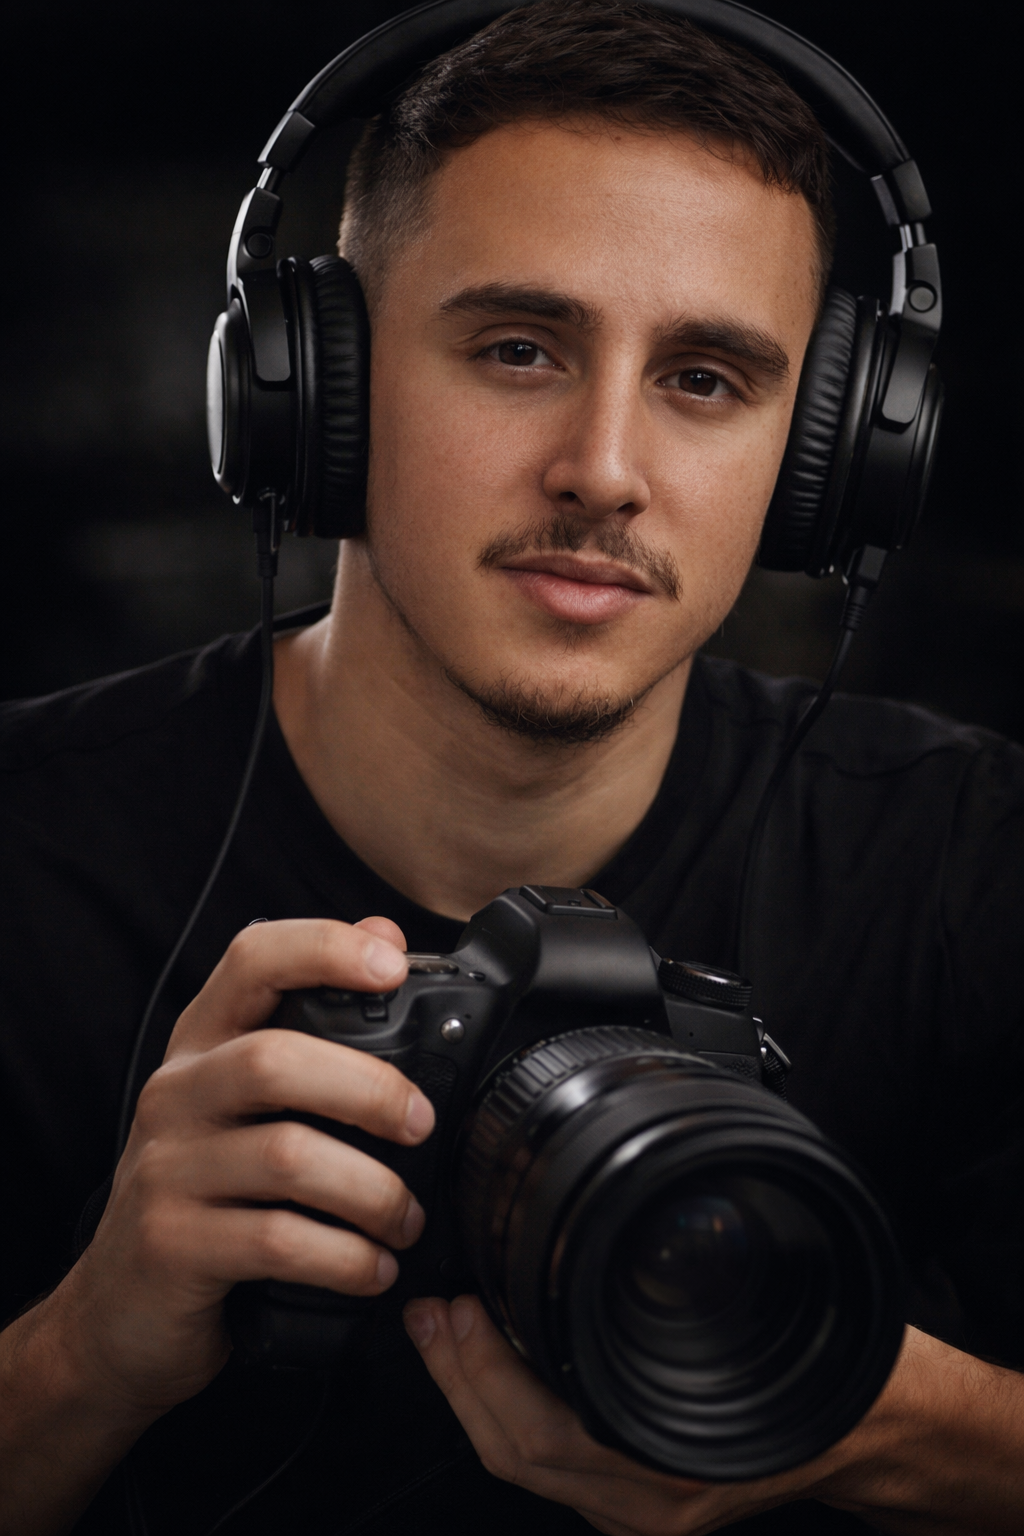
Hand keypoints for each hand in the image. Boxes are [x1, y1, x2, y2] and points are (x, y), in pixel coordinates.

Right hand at [0, 916, 433, 1533]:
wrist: (117, 1317)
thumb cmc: (207, 1198)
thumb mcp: (246, 1107)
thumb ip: (315, 1025)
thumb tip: (386, 934)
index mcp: (201, 1045)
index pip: (252, 960)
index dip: (324, 948)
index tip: (394, 964)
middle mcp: (175, 1094)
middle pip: (275, 1060)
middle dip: (369, 1089)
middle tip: (422, 1126)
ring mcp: (165, 1170)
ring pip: (286, 1156)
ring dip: (371, 1191)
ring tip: (406, 1219)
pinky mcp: (170, 1246)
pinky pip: (277, 1241)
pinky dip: (345, 1258)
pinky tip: (374, 1270)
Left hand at [403, 1300, 1023, 1535]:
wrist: (877, 1423)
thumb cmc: (833, 1369)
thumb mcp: (765, 1306)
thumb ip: (693, 1285)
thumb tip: (631, 1238)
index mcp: (676, 1461)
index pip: (541, 1435)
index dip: (480, 1372)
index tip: (451, 1306)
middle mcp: (650, 1500)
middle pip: (516, 1457)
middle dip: (456, 1381)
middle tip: (428, 1309)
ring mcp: (641, 1508)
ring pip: (526, 1467)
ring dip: (473, 1395)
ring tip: (442, 1328)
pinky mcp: (639, 1496)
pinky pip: (549, 1465)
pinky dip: (508, 1412)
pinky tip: (494, 1363)